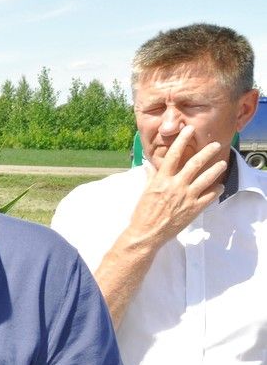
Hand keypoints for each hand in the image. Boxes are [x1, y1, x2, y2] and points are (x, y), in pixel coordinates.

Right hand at [127, 124, 227, 250]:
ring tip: (223, 163)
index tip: (189, 130)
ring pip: (207, 178)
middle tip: (216, 145)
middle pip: (195, 163)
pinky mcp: (194, 209)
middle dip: (208, 152)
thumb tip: (149, 165)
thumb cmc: (142, 213)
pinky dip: (216, 190)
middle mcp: (176, 185)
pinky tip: (220, 186)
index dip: (182, 140)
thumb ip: (150, 177)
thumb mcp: (144, 192)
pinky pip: (209, 196)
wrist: (146, 234)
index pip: (174, 155)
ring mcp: (186, 197)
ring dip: (217, 169)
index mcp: (162, 180)